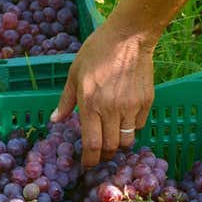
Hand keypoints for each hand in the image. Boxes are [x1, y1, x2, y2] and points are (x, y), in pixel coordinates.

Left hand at [50, 20, 155, 167]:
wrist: (128, 37)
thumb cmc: (96, 52)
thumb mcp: (74, 73)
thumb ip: (66, 100)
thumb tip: (55, 121)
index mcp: (90, 103)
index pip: (92, 144)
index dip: (89, 160)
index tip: (87, 165)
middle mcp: (111, 109)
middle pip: (110, 147)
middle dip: (104, 156)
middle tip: (99, 154)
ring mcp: (131, 107)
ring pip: (127, 140)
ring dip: (118, 144)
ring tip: (112, 138)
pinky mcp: (146, 102)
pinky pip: (139, 126)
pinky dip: (131, 128)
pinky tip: (125, 119)